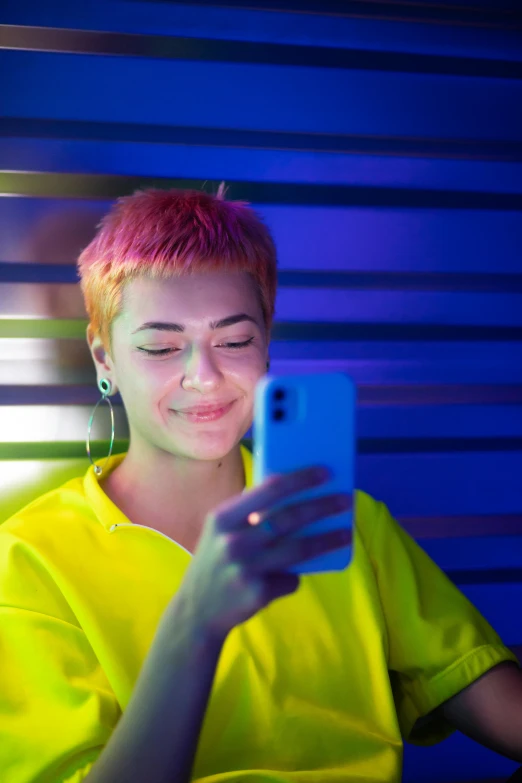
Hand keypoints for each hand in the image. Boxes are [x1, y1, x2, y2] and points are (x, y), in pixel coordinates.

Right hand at [174, 465, 351, 642]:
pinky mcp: (258, 592)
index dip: (301, 480)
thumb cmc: (216, 561)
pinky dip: (294, 577)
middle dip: (322, 507)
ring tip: (345, 533)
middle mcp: (234, 540)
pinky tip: (294, 576)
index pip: (269, 490)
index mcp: (224, 518)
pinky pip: (290, 579)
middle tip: (345, 501)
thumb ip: (247, 512)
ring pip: (298, 549)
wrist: (197, 611)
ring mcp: (246, 568)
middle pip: (289, 518)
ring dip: (327, 540)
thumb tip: (290, 489)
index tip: (325, 473)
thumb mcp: (220, 531)